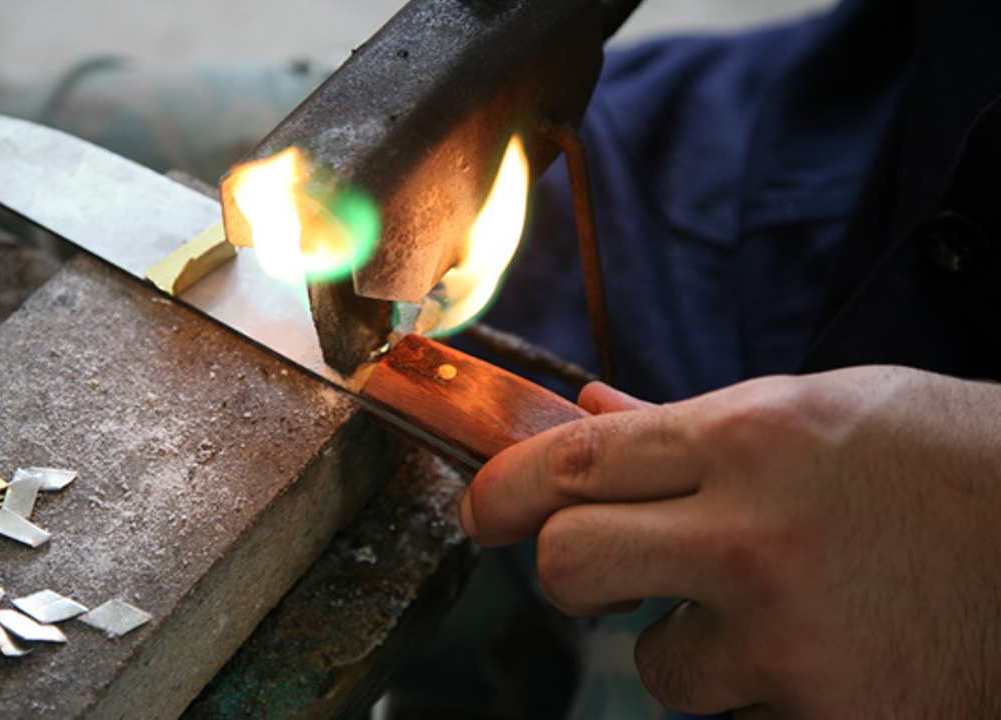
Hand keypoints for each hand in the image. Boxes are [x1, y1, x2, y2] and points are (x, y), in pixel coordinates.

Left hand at [460, 366, 1000, 718]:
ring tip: (782, 612)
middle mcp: (756, 540)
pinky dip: (766, 696)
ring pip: (662, 667)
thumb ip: (690, 423)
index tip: (485, 510)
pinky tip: (830, 654)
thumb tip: (589, 413)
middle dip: (570, 569)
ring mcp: (793, 644)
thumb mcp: (820, 410)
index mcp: (748, 441)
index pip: (573, 466)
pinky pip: (741, 719)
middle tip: (607, 567)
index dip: (503, 490)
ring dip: (696, 647)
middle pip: (573, 568)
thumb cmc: (946, 460)